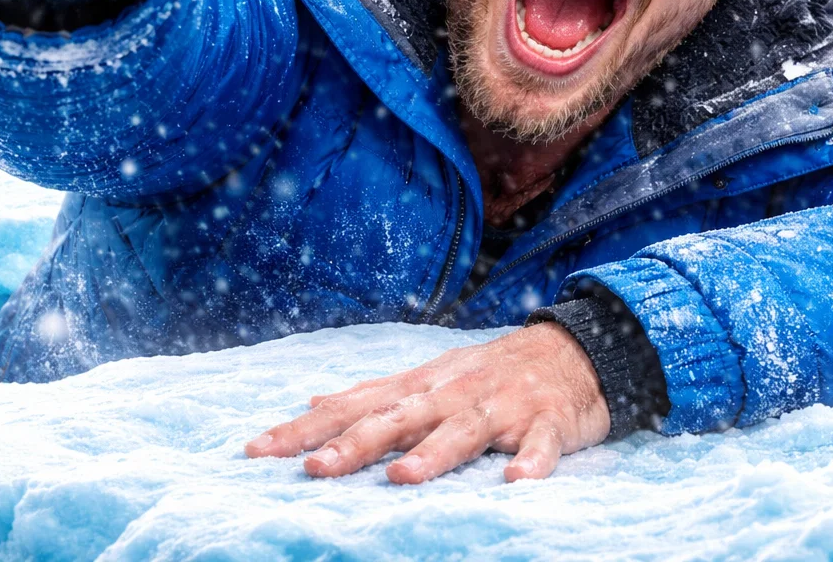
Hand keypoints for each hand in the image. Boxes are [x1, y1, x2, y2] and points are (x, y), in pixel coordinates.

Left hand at [246, 323, 610, 483]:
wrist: (574, 351)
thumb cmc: (490, 373)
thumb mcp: (428, 377)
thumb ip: (374, 395)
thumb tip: (312, 402)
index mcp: (422, 387)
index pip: (353, 408)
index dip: (306, 430)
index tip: (258, 451)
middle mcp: (453, 394)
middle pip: (399, 419)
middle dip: (357, 444)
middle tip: (316, 469)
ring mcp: (502, 408)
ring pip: (464, 432)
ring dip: (434, 454)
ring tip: (403, 477)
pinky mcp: (547, 424)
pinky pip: (540, 446)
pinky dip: (531, 462)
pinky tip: (517, 481)